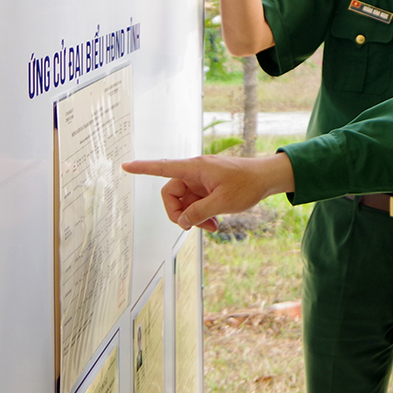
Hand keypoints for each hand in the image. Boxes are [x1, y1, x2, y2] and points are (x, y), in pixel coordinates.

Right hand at [123, 153, 293, 228]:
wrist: (267, 179)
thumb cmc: (247, 184)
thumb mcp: (223, 202)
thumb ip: (199, 212)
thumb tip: (183, 221)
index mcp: (195, 168)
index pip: (162, 167)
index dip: (143, 168)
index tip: (125, 166)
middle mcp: (194, 173)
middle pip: (170, 194)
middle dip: (178, 213)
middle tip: (192, 226)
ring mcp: (200, 182)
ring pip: (184, 203)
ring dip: (193, 217)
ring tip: (211, 226)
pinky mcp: (207, 189)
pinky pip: (195, 204)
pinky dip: (202, 215)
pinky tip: (214, 223)